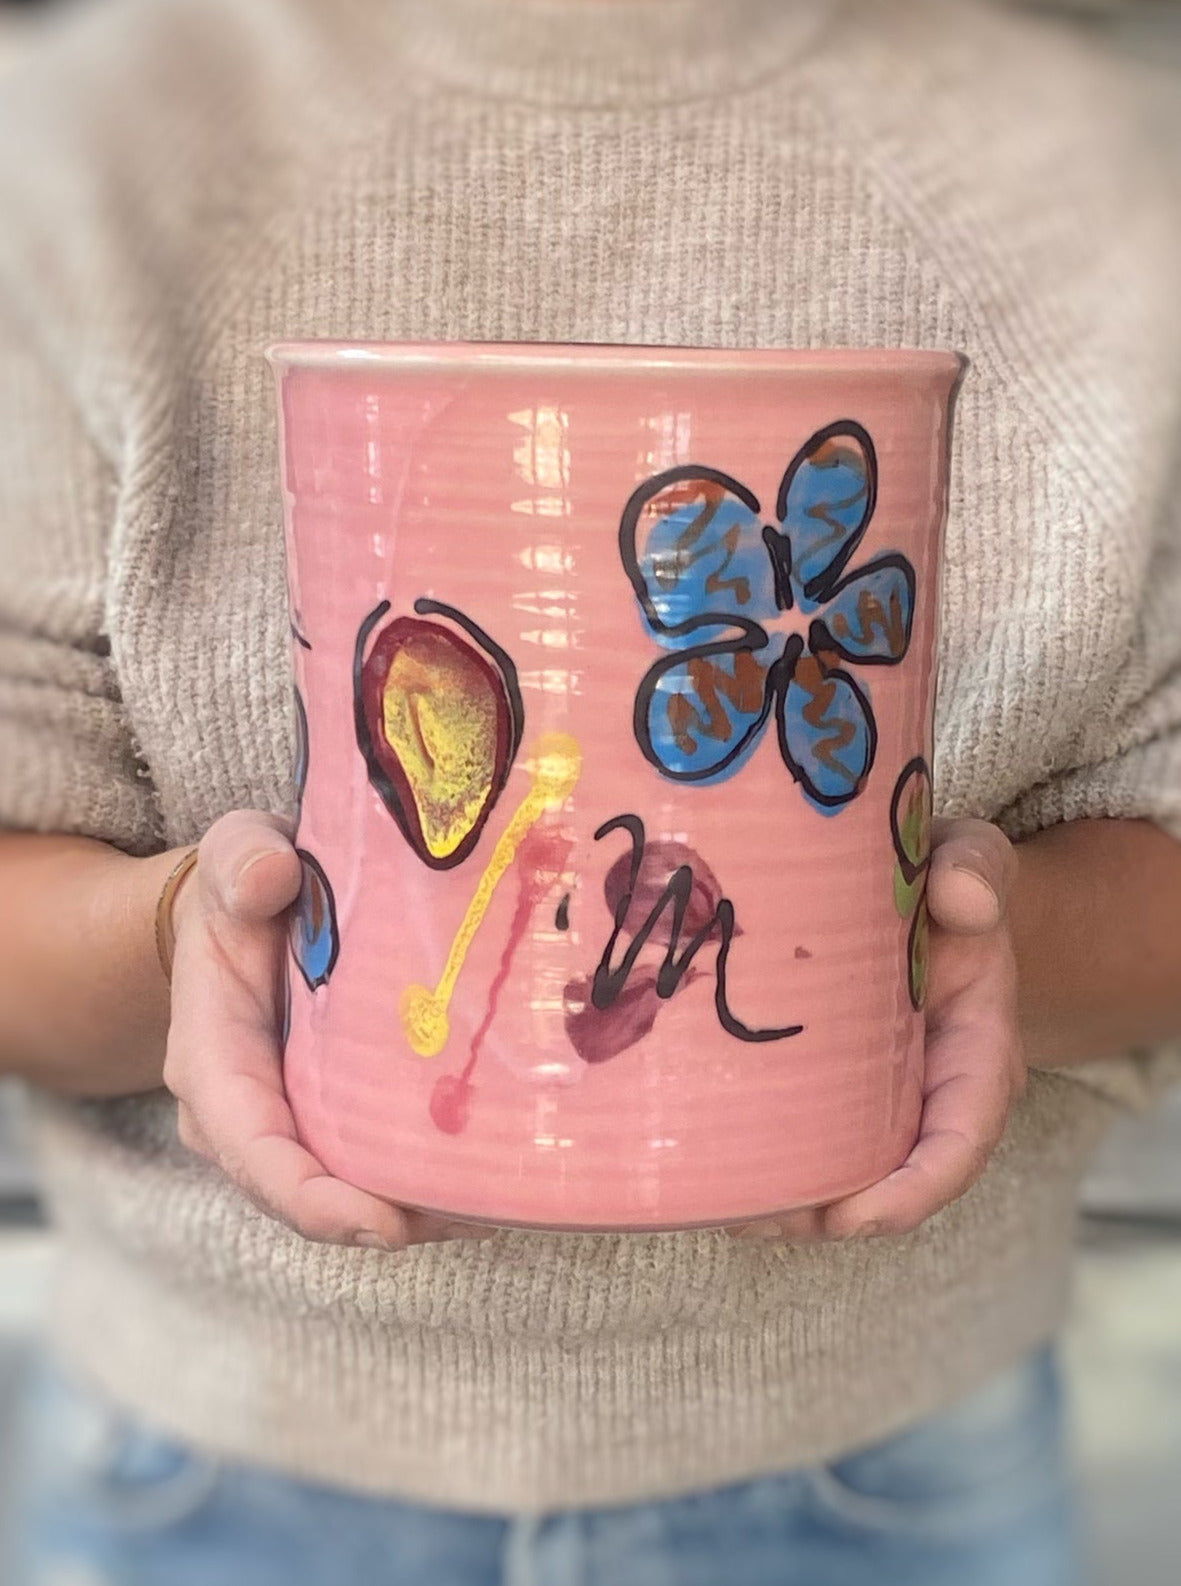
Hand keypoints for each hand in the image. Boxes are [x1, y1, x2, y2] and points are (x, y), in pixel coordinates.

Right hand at [163, 811, 485, 1249]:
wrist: (254, 903)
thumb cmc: (246, 885)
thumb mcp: (235, 856)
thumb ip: (242, 862)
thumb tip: (273, 877)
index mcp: (212, 1058)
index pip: (252, 1148)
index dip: (314, 1199)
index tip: (386, 1224)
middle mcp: (247, 1112)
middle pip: (312, 1193)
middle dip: (390, 1218)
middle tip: (479, 1215)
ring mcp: (296, 1122)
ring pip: (353, 1192)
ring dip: (424, 1208)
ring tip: (504, 1202)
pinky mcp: (340, 1116)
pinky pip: (379, 1165)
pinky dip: (433, 1178)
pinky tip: (498, 1175)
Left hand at [731, 819, 1024, 1242]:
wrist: (921, 882)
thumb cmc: (946, 874)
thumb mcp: (973, 859)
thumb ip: (978, 870)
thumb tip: (960, 899)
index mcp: (976, 1049)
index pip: (959, 1141)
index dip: (912, 1190)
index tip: (853, 1217)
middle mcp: (929, 1091)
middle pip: (888, 1182)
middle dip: (825, 1215)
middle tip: (752, 1216)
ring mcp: (878, 1095)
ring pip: (840, 1174)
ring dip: (784, 1203)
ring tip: (717, 1205)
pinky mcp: (831, 1084)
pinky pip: (804, 1137)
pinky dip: (763, 1162)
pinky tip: (707, 1168)